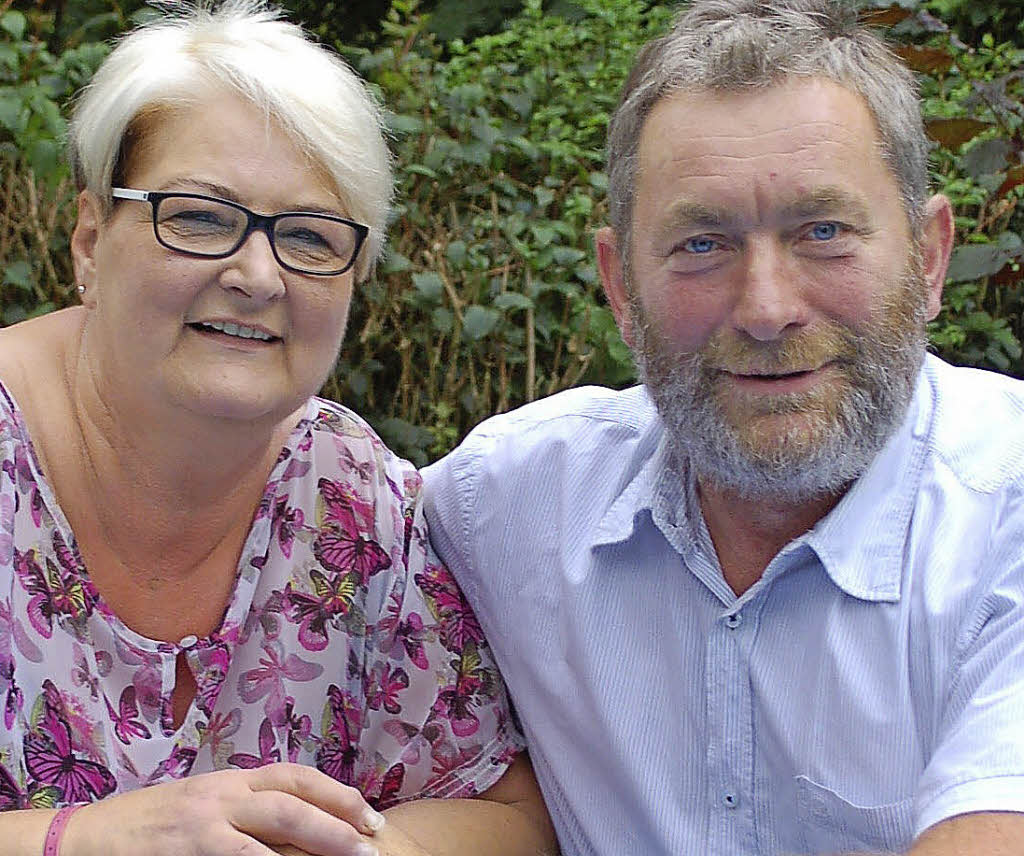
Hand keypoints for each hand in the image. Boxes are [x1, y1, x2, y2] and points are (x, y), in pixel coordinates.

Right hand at [64, 763, 385, 855]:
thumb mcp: (203, 804)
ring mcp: (204, 823)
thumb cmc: (149, 825)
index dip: (336, 792)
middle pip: (292, 799)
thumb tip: (299, 823)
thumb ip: (244, 809)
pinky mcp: (188, 851)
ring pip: (273, 825)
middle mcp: (222, 794)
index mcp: (230, 780)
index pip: (294, 776)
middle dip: (338, 818)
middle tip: (372, 840)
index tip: (368, 814)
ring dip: (317, 841)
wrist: (85, 839)